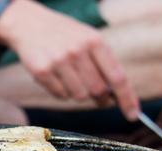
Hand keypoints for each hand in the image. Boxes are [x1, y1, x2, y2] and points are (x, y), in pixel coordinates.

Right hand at [0, 0, 139, 119]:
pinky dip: (61, 91)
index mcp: (95, 41)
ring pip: (79, 96)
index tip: (133, 115)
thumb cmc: (64, 35)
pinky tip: (56, 76)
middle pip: (98, 91)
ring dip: (78, 92)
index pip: (117, 77)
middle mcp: (78, 51)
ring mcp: (59, 61)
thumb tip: (115, 96)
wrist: (29, 23)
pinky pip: (60, 95)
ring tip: (70, 76)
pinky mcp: (42, 71)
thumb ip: (103, 63)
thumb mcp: (88, 39)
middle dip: (100, 97)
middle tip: (98, 95)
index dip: (127, 99)